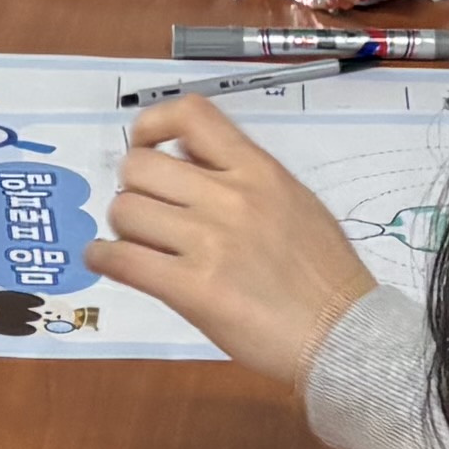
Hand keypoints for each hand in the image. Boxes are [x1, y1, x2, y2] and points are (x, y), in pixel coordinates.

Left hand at [96, 95, 373, 394]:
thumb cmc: (324, 274)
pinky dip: (103, 258)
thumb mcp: (294, 202)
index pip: (192, 115)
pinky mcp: (193, 288)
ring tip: (138, 243)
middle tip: (145, 211)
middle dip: (133, 188)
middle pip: (140, 166)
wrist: (345, 334)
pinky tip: (109, 262)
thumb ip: (245, 178)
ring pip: (125, 210)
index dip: (153, 124)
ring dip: (122, 227)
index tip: (148, 146)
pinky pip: (122, 259)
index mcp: (259, 170)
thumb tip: (189, 163)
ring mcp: (210, 242)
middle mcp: (231, 197)